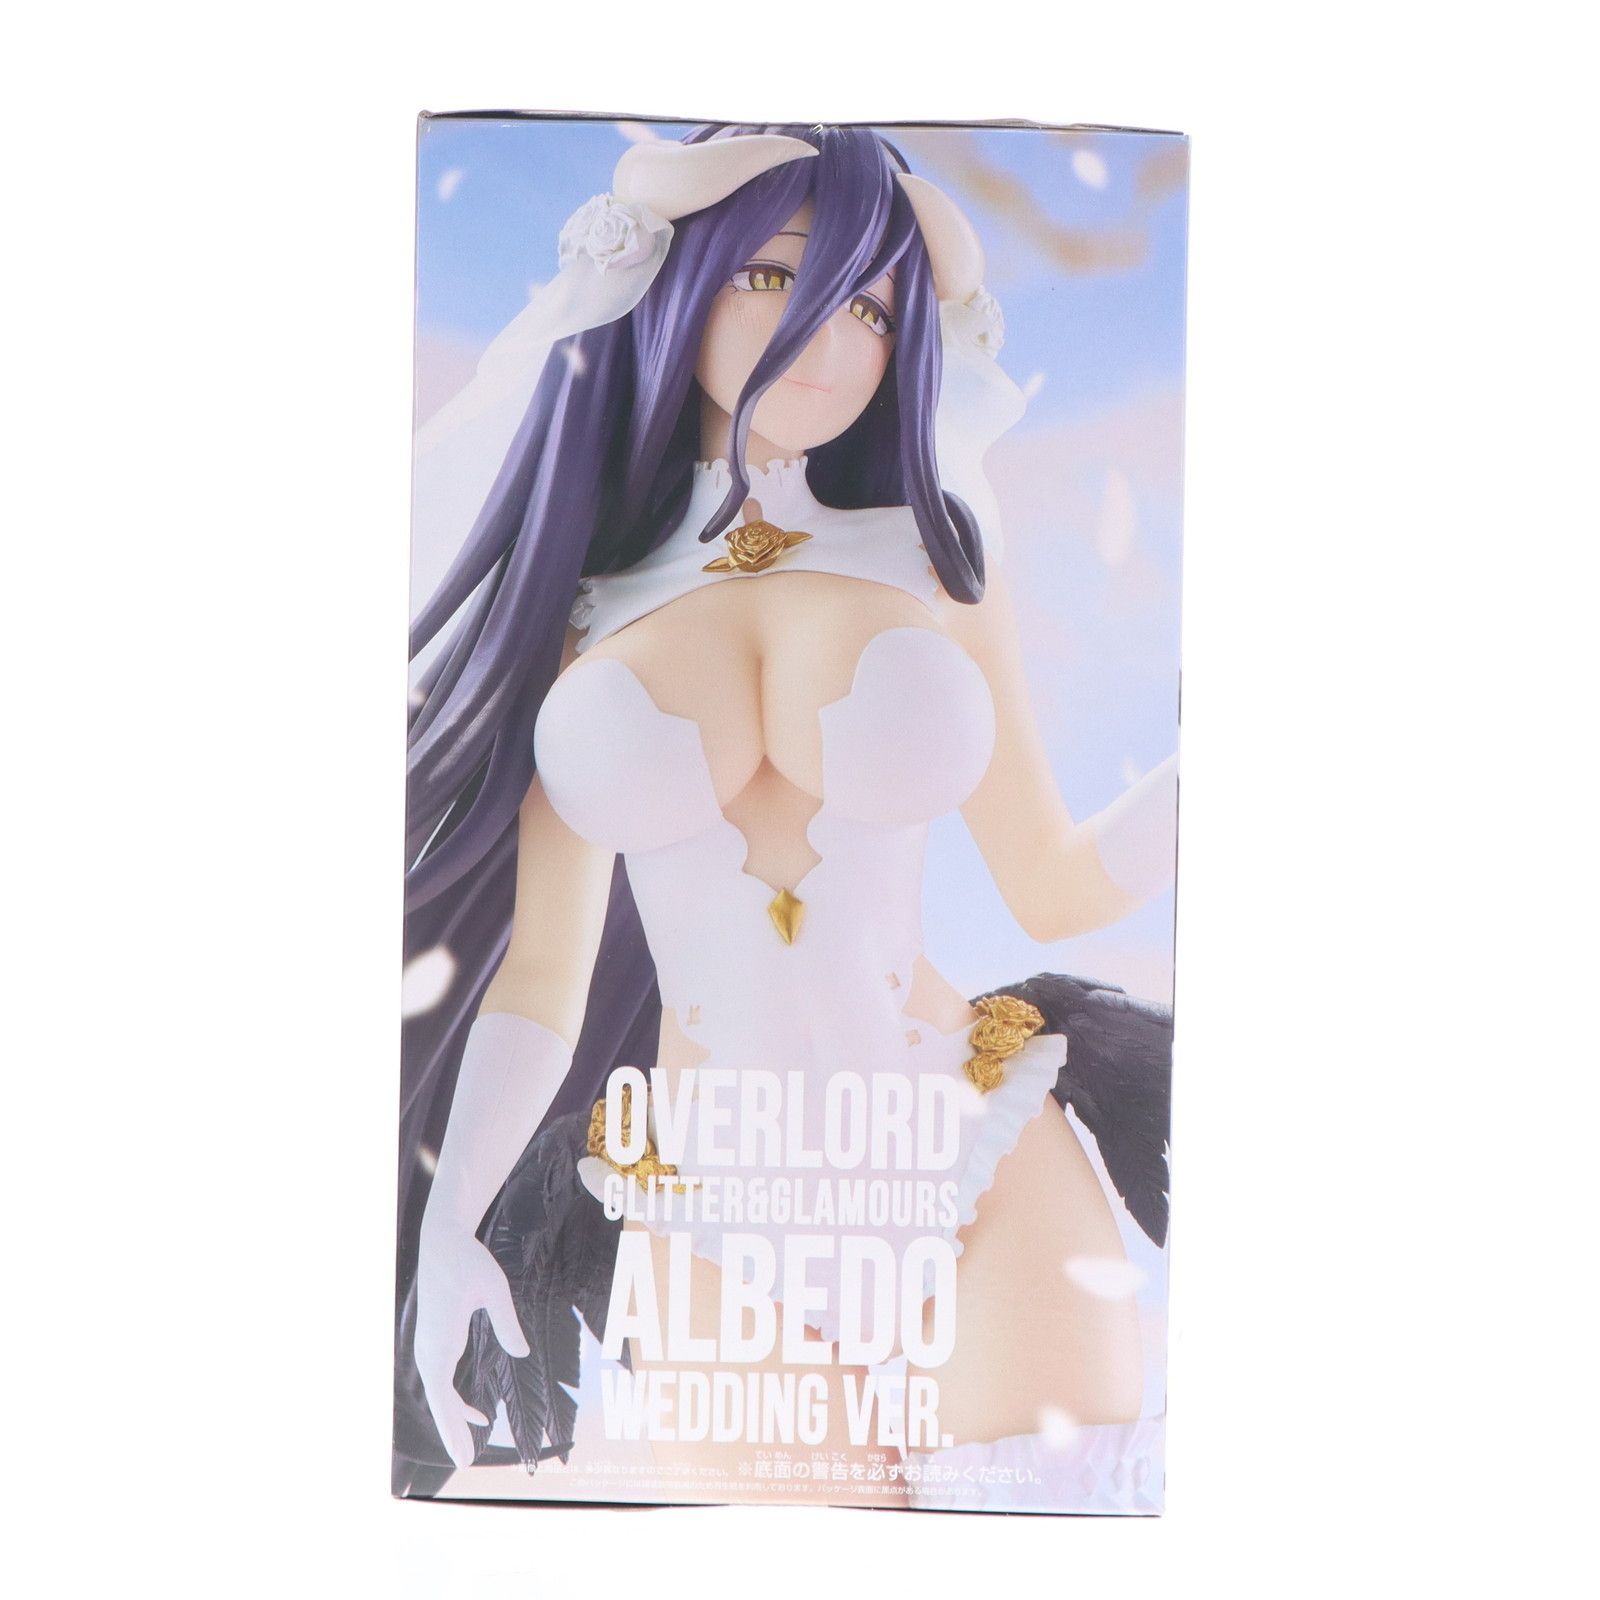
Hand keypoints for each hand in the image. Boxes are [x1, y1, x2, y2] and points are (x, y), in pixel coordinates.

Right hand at [414, 1223, 530, 1469]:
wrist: (442, 1241)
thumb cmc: (468, 1262)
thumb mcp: (494, 1288)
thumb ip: (507, 1321)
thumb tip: (521, 1353)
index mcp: (440, 1343)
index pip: (443, 1398)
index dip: (453, 1428)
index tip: (464, 1456)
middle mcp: (429, 1351)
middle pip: (439, 1403)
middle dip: (452, 1433)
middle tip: (468, 1463)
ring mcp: (428, 1347)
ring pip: (439, 1394)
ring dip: (454, 1419)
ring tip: (471, 1447)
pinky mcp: (435, 1342)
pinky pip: (442, 1381)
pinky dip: (456, 1400)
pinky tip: (477, 1411)